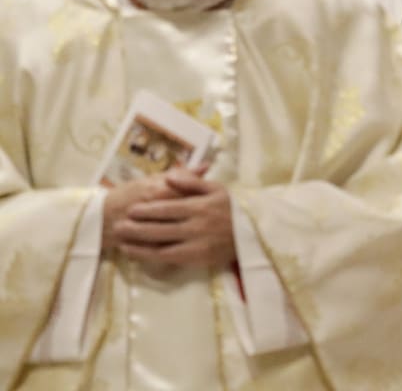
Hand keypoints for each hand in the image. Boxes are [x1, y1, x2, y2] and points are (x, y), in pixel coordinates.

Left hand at [113, 169, 234, 268]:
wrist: (253, 233)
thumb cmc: (232, 208)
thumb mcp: (217, 188)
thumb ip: (192, 182)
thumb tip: (169, 176)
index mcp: (199, 206)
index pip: (167, 208)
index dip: (147, 210)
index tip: (130, 210)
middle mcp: (195, 226)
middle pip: (160, 228)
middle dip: (136, 228)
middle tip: (117, 227)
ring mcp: (196, 244)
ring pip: (161, 246)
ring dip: (139, 246)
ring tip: (121, 243)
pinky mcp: (197, 258)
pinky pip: (169, 258)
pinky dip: (151, 258)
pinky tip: (138, 255)